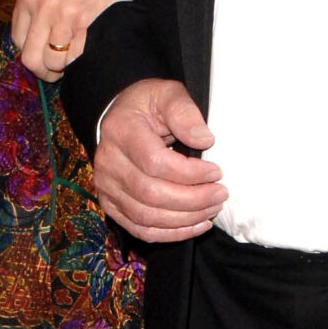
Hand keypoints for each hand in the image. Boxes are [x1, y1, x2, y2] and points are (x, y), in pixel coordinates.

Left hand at [12, 0, 141, 79]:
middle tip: (57, 70)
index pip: (18, 40)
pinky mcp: (86, 21)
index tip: (44, 55)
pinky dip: (79, 62)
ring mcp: (63, 13)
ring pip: (53, 62)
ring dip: (63, 67)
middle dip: (44, 69)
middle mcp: (42, 3)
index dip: (32, 52)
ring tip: (72, 60)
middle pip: (31, 58)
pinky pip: (75, 57)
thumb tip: (33, 35)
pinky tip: (85, 52)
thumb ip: (39, 1)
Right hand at [94, 79, 223, 243]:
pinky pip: (141, 229)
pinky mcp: (111, 204)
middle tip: (221, 194)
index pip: (156, 163)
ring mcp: (106, 187)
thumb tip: (205, 139)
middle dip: (193, 200)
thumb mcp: (168, 94)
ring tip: (213, 208)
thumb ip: (185, 112)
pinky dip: (172, 234)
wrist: (119, 118)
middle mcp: (108, 162)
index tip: (217, 171)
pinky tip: (197, 225)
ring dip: (186, 219)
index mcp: (121, 131)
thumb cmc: (148, 106)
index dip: (190, 173)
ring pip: (147, 217)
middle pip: (151, 194)